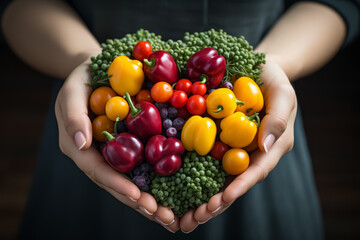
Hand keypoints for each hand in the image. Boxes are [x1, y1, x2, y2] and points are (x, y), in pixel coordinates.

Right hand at [54, 60, 179, 231]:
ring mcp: (115, 153)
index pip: (98, 171)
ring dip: (150, 198)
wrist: (98, 70)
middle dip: (138, 201)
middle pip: (117, 183)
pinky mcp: (131, 145)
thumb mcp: (71, 92)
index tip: (137, 197)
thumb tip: (81, 145)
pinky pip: (143, 164)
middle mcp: (98, 155)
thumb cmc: (81, 79)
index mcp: (80, 147)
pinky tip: (173, 192)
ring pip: (131, 179)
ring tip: (169, 215)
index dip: (117, 185)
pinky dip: (156, 180)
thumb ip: (73, 116)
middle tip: (161, 216)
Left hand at [179, 60, 297, 232]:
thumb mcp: (283, 94)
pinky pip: (204, 156)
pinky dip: (191, 172)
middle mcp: (250, 152)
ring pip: (217, 176)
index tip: (224, 199)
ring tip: (185, 215)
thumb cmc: (274, 80)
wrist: (256, 70)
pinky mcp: (216, 138)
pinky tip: (175, 185)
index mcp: (270, 146)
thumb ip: (278, 119)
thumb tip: (267, 146)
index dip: (241, 186)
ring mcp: (232, 147)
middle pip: (234, 182)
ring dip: (202, 196)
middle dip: (217, 202)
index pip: (256, 171)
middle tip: (198, 218)